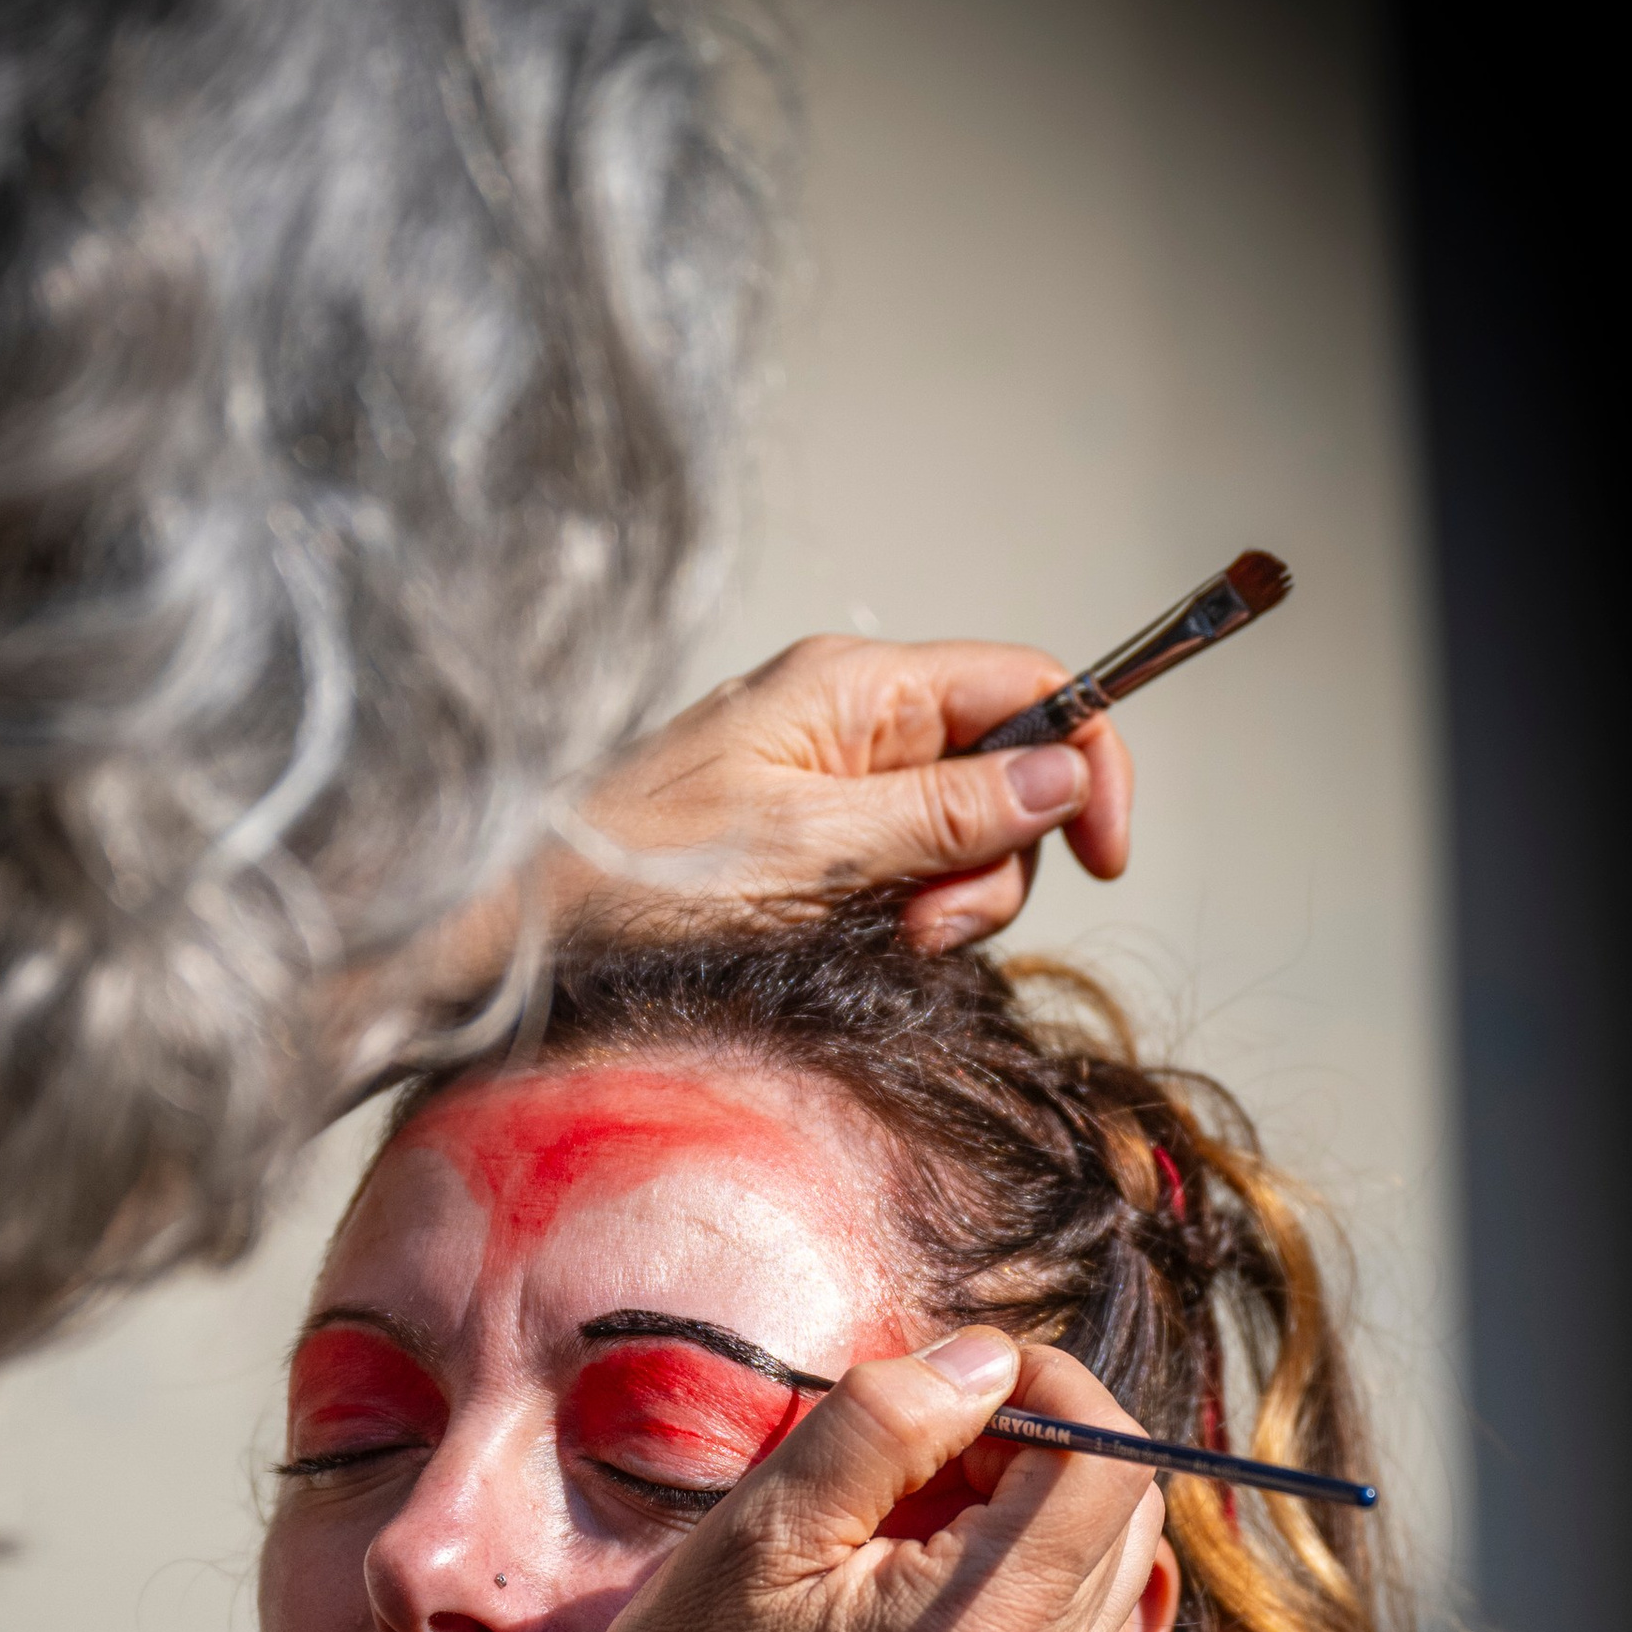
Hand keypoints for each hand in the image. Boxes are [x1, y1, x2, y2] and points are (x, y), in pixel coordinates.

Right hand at [535, 1327, 1163, 1631]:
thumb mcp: (759, 1532)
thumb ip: (882, 1423)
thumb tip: (983, 1358)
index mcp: (983, 1624)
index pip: (1110, 1461)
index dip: (1052, 1387)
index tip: (955, 1381)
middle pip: (1126, 1506)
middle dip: (1043, 1439)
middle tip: (923, 1443)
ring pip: (1107, 1559)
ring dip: (1033, 1500)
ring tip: (912, 1507)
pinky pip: (1071, 1616)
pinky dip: (1020, 1561)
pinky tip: (917, 1569)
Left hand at [560, 635, 1133, 954]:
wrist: (524, 921)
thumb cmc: (642, 873)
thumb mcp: (815, 848)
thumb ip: (945, 813)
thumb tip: (1063, 776)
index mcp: (858, 686)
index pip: (1028, 690)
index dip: (1089, 764)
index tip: (1106, 859)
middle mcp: (851, 718)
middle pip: (1004, 776)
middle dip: (994, 865)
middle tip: (924, 928)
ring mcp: (828, 778)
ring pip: (958, 839)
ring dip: (946, 906)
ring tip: (878, 941)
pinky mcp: (805, 838)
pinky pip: (898, 872)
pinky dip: (897, 918)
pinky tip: (849, 944)